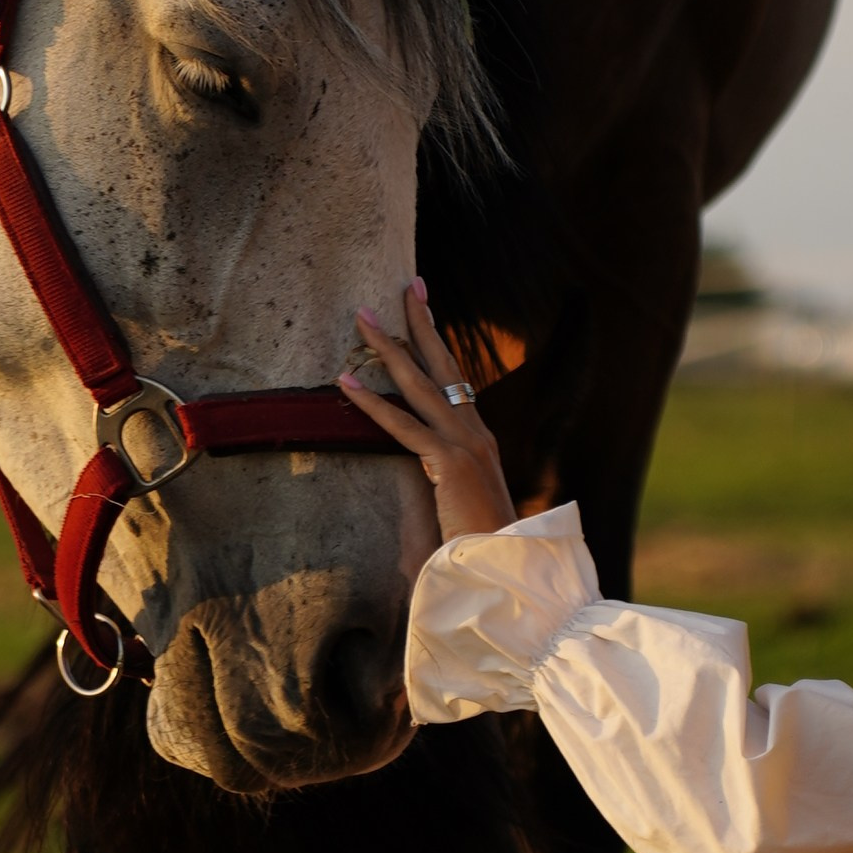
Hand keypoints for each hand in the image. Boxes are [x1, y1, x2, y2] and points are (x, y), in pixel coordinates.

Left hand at [341, 279, 518, 540]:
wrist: (507, 567)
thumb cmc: (483, 543)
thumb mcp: (464, 500)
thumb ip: (447, 478)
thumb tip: (427, 470)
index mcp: (480, 437)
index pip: (455, 378)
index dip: (437, 343)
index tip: (424, 308)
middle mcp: (476, 431)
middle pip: (444, 364)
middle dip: (422, 322)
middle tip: (408, 285)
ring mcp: (465, 444)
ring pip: (419, 384)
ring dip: (386, 347)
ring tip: (361, 317)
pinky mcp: (449, 463)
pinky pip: (403, 425)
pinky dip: (371, 403)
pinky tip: (345, 382)